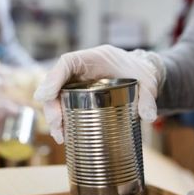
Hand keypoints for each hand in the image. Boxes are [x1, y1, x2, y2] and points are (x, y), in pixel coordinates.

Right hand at [33, 44, 165, 143]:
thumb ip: (148, 98)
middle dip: (51, 105)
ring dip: (54, 116)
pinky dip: (61, 120)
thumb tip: (148, 117)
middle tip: (56, 125)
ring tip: (59, 136)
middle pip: (57, 84)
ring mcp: (78, 82)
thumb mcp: (148, 84)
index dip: (53, 78)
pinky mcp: (79, 95)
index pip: (67, 62)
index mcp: (95, 58)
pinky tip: (63, 135)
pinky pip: (64, 105)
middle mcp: (81, 70)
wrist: (142, 74)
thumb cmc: (141, 74)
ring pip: (57, 97)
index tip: (45, 96)